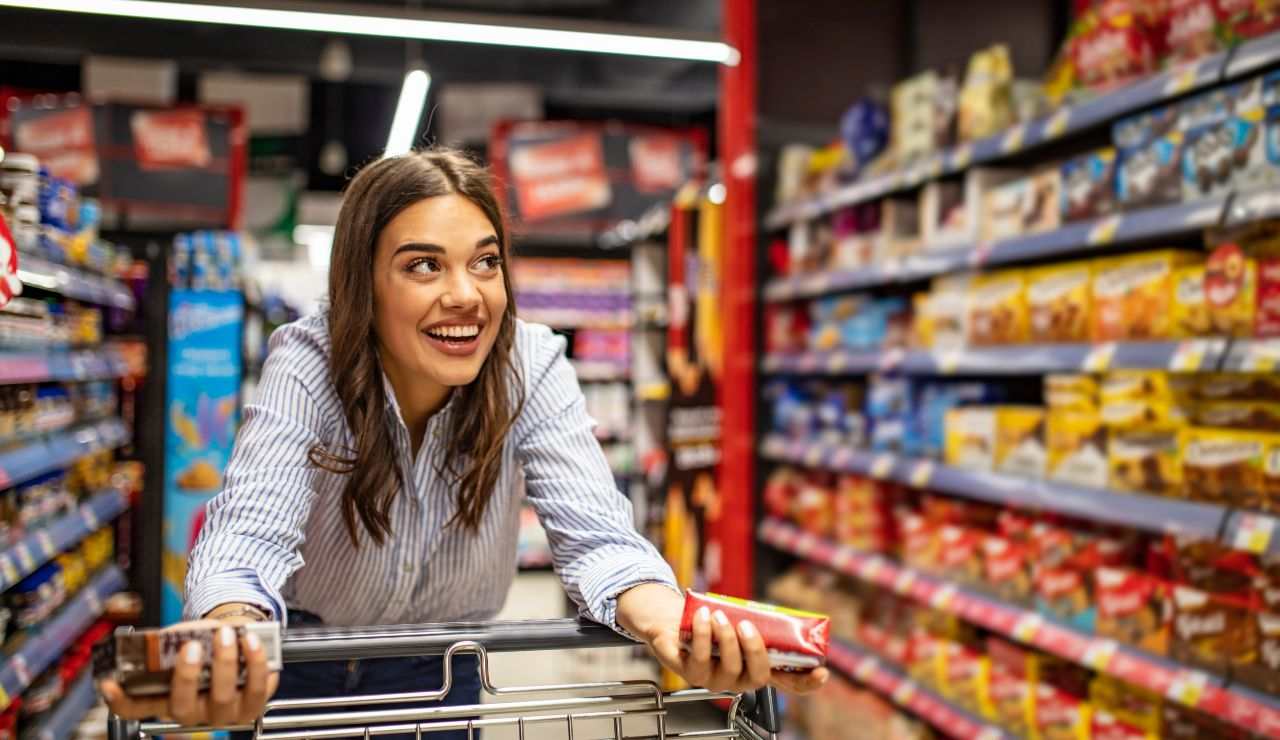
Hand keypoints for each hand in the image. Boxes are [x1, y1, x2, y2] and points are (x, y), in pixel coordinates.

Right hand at [99, 614, 278, 725]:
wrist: (238, 638)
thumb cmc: (206, 642)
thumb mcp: (184, 638)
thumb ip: (176, 640)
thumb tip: (178, 637)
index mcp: (165, 697)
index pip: (135, 708)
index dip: (119, 700)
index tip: (109, 683)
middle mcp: (191, 711)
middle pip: (181, 705)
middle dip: (186, 675)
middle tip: (191, 646)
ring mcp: (222, 713)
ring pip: (222, 697)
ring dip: (225, 663)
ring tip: (227, 634)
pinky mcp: (252, 706)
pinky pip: (257, 689)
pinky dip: (256, 663)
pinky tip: (253, 642)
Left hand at [616, 584, 828, 694]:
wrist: (675, 621)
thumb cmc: (713, 623)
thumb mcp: (740, 621)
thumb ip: (759, 622)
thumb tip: (781, 614)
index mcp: (757, 668)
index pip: (789, 684)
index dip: (808, 683)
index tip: (822, 672)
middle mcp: (740, 680)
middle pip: (759, 677)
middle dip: (754, 649)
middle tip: (746, 625)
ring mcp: (716, 680)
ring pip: (730, 667)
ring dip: (726, 638)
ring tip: (719, 616)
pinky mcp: (692, 673)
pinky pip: (702, 659)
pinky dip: (704, 634)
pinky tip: (703, 617)